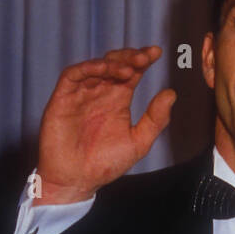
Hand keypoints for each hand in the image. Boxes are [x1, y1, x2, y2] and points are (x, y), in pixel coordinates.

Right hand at [34, 46, 175, 202]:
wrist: (76, 180)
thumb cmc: (105, 164)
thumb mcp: (138, 143)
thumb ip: (155, 119)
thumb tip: (171, 94)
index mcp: (117, 100)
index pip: (131, 73)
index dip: (143, 60)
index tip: (156, 53)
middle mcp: (100, 93)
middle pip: (115, 64)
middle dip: (130, 57)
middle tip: (144, 58)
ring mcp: (81, 94)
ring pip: (96, 66)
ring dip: (113, 63)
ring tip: (130, 68)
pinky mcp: (63, 97)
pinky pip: (73, 74)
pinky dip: (89, 68)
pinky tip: (104, 69)